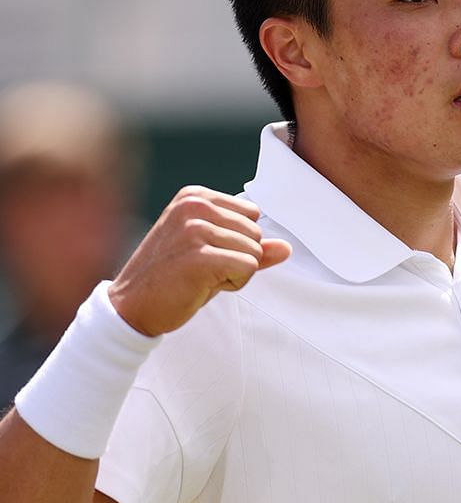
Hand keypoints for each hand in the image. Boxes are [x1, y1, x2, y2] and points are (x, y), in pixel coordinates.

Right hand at [108, 187, 291, 335]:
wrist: (131, 305)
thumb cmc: (171, 277)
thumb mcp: (212, 252)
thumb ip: (250, 246)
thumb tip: (287, 248)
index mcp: (194, 197)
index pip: (252, 215)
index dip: (237, 242)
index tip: (204, 252)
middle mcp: (194, 207)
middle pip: (256, 234)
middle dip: (237, 257)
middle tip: (201, 268)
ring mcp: (195, 229)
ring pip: (254, 252)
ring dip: (234, 272)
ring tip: (199, 276)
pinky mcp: (200, 256)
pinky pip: (249, 268)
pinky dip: (233, 283)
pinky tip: (201, 285)